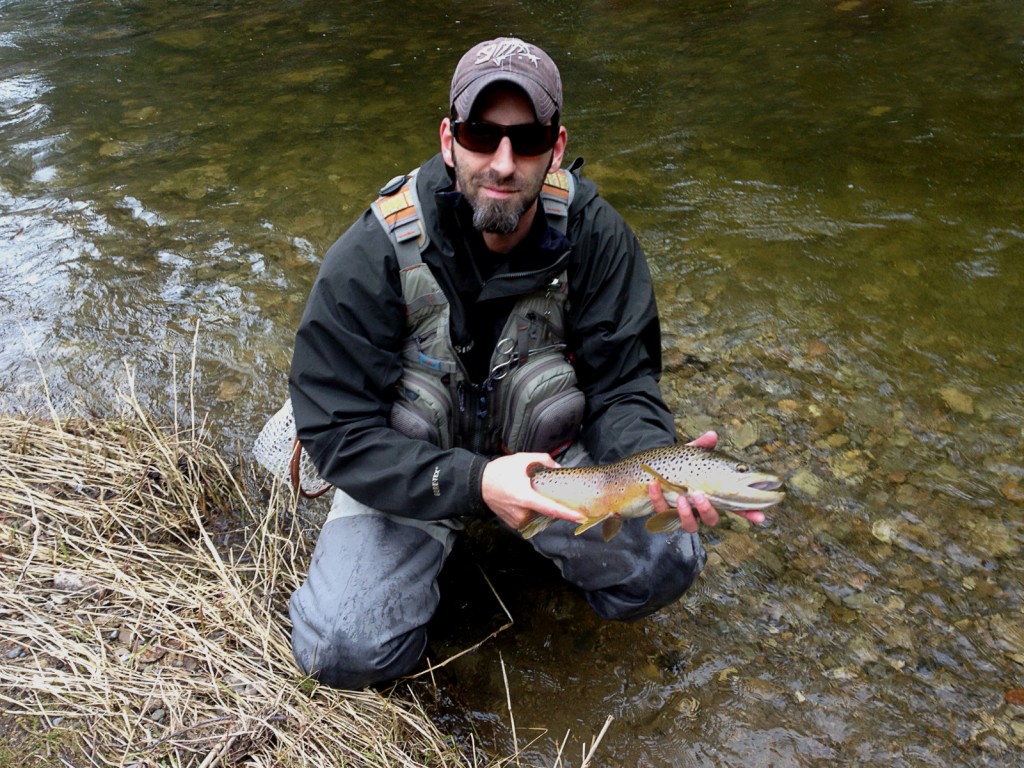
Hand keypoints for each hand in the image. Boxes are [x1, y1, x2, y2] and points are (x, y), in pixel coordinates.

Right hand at [481, 452, 585, 529]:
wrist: (478, 484)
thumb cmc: (499, 471)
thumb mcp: (522, 459)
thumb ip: (544, 461)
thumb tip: (559, 469)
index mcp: (525, 497)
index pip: (551, 509)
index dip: (568, 514)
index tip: (581, 518)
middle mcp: (522, 512)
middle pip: (547, 511)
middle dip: (552, 502)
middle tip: (547, 490)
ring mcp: (517, 520)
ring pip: (539, 515)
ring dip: (541, 506)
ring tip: (530, 492)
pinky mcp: (514, 524)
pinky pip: (530, 518)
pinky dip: (532, 510)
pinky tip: (525, 499)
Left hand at [647, 431, 766, 533]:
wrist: (651, 468)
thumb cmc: (678, 463)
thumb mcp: (690, 453)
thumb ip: (701, 446)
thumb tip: (712, 435)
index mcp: (713, 494)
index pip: (735, 506)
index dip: (749, 513)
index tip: (760, 517)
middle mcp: (699, 507)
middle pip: (711, 519)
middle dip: (708, 511)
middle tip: (702, 496)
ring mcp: (682, 512)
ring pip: (690, 524)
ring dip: (685, 512)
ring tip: (680, 497)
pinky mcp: (664, 513)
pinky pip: (662, 512)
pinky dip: (658, 499)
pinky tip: (655, 484)